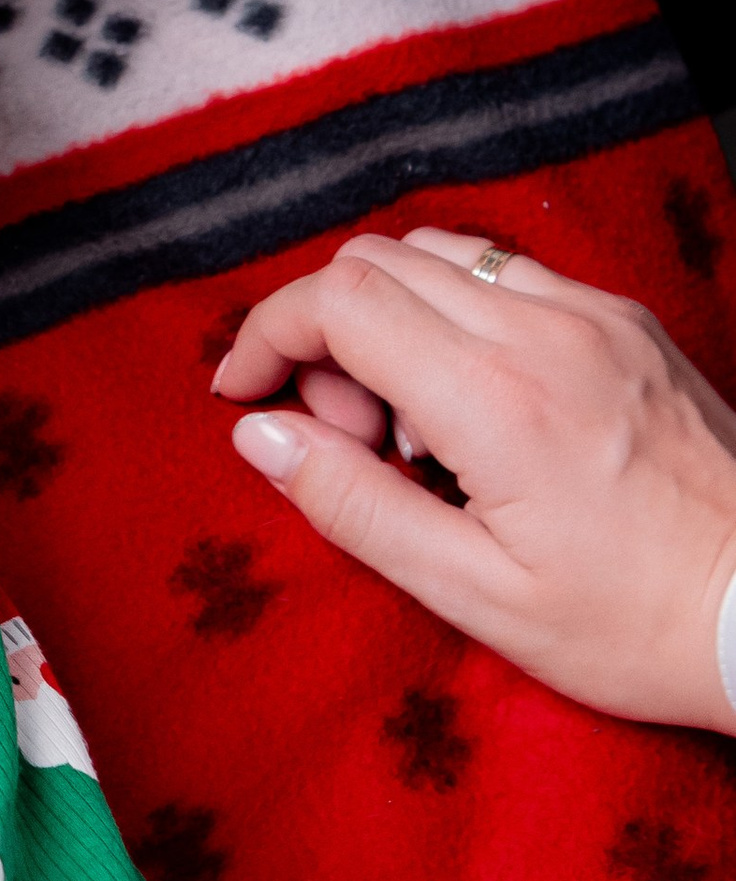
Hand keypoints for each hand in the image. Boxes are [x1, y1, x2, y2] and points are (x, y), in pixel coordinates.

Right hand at [211, 227, 735, 727]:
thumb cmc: (634, 625)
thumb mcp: (477, 595)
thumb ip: (355, 505)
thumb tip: (262, 437)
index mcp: (497, 400)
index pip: (340, 302)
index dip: (268, 335)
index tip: (245, 393)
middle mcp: (546, 331)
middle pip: (378, 261)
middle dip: (326, 334)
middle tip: (347, 436)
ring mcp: (594, 316)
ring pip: (440, 254)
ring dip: (390, 318)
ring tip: (413, 428)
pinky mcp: (626, 322)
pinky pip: (506, 277)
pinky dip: (456, 317)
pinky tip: (477, 408)